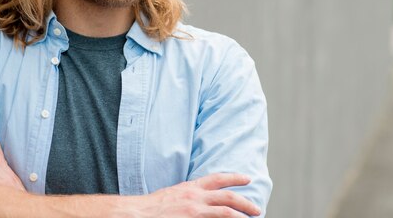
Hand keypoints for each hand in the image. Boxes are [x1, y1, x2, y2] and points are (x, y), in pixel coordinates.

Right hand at [138, 173, 260, 216]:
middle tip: (256, 209)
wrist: (136, 213)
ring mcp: (194, 211)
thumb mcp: (173, 194)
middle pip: (227, 196)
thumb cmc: (152, 207)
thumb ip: (189, 195)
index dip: (234, 177)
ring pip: (225, 212)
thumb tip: (203, 199)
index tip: (247, 178)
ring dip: (240, 216)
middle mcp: (195, 197)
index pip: (217, 178)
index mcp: (190, 187)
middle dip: (244, 202)